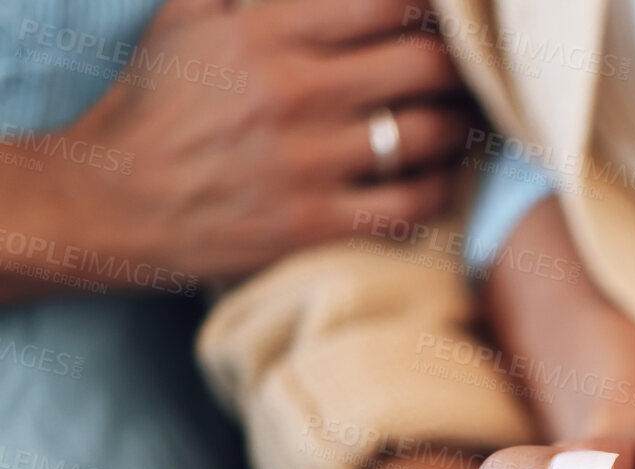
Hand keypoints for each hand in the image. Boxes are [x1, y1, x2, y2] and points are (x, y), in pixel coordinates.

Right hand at [9, 0, 470, 293]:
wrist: (109, 201)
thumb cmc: (158, 103)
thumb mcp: (192, 16)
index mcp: (268, 32)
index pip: (388, 3)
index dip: (434, 9)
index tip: (447, 19)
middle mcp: (295, 92)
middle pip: (427, 65)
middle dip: (461, 66)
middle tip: (469, 72)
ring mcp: (309, 162)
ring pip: (430, 135)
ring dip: (458, 126)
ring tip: (459, 120)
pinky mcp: (315, 224)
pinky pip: (413, 203)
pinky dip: (438, 186)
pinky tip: (434, 174)